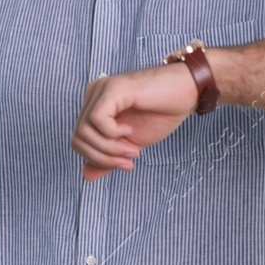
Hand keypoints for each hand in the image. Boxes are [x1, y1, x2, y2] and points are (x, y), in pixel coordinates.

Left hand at [71, 63, 198, 179]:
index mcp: (95, 107)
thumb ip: (108, 157)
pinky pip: (97, 120)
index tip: (127, 164)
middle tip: (129, 161)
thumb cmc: (162, 112)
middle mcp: (93, 96)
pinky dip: (112, 135)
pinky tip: (130, 131)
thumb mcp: (131, 143)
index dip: (98, 160)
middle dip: (103, 158)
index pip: (79, 141)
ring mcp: (101, 90)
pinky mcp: (113, 89)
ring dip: (110, 150)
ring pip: (84, 132)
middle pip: (77, 139)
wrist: (187, 92)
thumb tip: (86, 175)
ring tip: (133, 150)